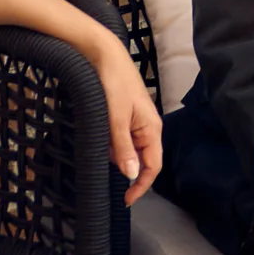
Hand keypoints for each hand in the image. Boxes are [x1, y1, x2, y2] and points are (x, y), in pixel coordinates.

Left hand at [91, 36, 162, 204]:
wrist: (105, 55)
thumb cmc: (113, 83)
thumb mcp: (116, 118)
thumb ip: (123, 148)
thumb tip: (132, 175)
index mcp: (152, 129)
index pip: (153, 166)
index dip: (142, 185)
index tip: (126, 199)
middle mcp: (148, 128)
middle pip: (141, 159)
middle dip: (124, 166)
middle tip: (104, 165)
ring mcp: (137, 122)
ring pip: (128, 149)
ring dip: (114, 152)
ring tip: (99, 140)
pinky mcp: (126, 117)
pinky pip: (120, 138)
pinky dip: (109, 141)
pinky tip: (100, 132)